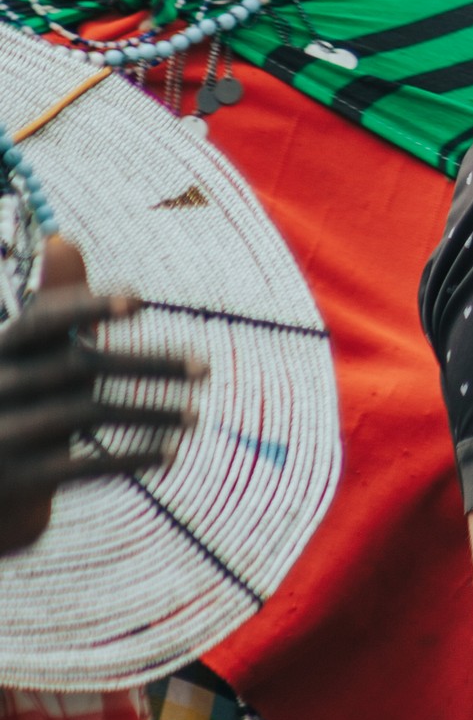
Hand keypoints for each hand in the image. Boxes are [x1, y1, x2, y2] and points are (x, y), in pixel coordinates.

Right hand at [0, 238, 201, 556]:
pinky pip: (81, 467)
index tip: (140, 300)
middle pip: (80, 367)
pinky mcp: (14, 480)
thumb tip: (63, 239)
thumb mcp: (23, 355)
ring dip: (150, 412)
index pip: (40, 321)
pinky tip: (171, 453)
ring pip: (86, 413)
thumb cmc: (13, 401)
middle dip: (147, 365)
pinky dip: (130, 457)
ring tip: (197, 414)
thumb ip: (52, 306)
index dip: (87, 306)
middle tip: (205, 367)